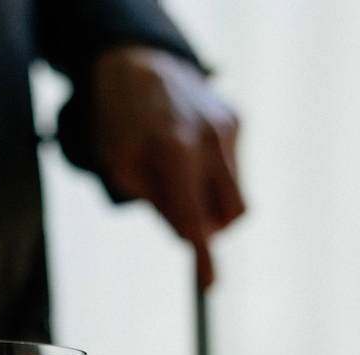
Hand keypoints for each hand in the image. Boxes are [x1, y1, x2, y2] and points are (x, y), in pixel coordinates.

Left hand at [91, 46, 244, 286]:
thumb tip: (192, 235)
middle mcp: (210, 139)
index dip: (203, 256)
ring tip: (181, 176)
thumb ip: (158, 205)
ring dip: (211, 201)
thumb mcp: (122, 168)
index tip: (209, 285)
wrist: (139, 64)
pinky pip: (234, 169)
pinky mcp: (237, 119)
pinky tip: (191, 152)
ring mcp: (229, 128)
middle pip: (230, 215)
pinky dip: (214, 173)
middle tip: (179, 213)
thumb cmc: (121, 122)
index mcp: (176, 152)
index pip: (196, 219)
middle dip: (209, 226)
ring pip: (236, 196)